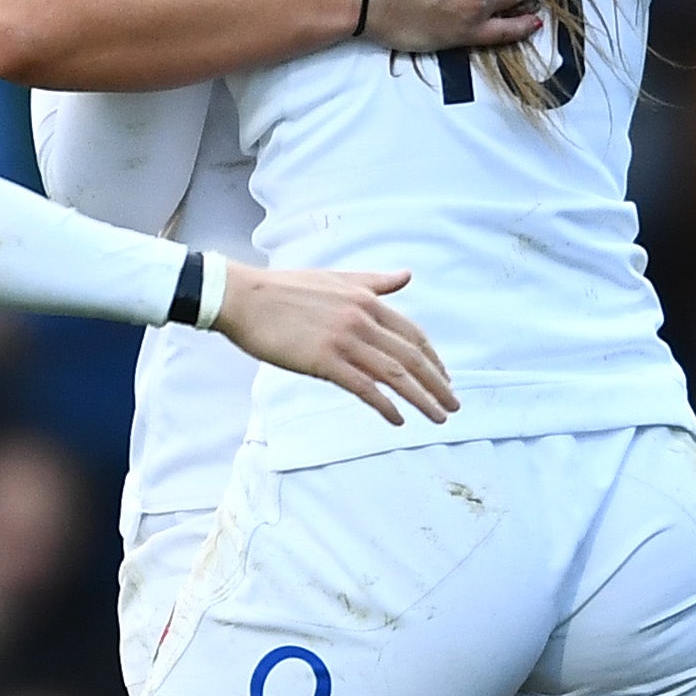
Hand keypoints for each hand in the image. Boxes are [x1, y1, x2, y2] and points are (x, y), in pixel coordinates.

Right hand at [212, 263, 457, 425]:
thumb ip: (374, 281)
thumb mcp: (336, 279)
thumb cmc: (285, 288)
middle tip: (452, 405)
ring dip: (421, 399)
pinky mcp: (324, 360)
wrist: (244, 297)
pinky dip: (385, 405)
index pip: (412, 334)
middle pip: (411, 357)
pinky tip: (397, 419)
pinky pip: (364, 387)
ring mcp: (344, 340)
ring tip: (437, 417)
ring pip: (394, 374)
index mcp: (367, 299)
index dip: (433, 359)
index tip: (444, 379)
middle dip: (436, 384)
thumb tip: (407, 275)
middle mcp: (362, 319)